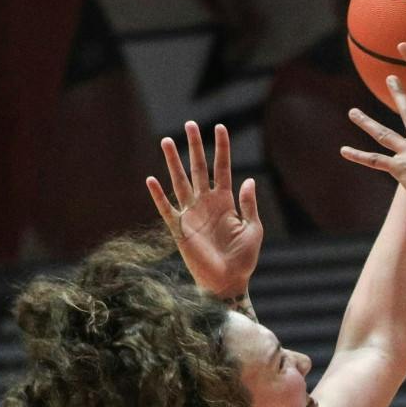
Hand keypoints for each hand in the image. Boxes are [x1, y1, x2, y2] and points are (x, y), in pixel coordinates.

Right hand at [147, 121, 262, 301]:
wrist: (229, 282)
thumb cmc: (244, 258)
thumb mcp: (253, 229)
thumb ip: (248, 204)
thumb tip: (248, 179)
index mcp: (226, 202)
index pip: (222, 168)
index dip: (221, 149)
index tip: (219, 127)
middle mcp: (206, 203)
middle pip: (198, 168)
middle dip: (194, 147)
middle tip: (190, 124)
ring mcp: (191, 214)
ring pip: (180, 182)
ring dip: (173, 162)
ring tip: (166, 140)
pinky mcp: (180, 229)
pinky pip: (167, 209)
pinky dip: (159, 195)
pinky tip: (152, 179)